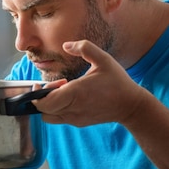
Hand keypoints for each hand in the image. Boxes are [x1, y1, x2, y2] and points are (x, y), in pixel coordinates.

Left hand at [32, 40, 146, 126]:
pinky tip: (70, 98)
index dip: (37, 93)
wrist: (131, 105)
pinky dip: (57, 110)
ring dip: (49, 105)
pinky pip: (59, 119)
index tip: (42, 83)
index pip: (44, 102)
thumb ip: (84, 48)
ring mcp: (75, 118)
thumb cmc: (117, 81)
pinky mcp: (79, 122)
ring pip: (48, 118)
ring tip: (62, 92)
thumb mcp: (103, 59)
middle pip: (43, 110)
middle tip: (54, 85)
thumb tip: (66, 45)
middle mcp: (73, 109)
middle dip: (42, 98)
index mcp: (75, 93)